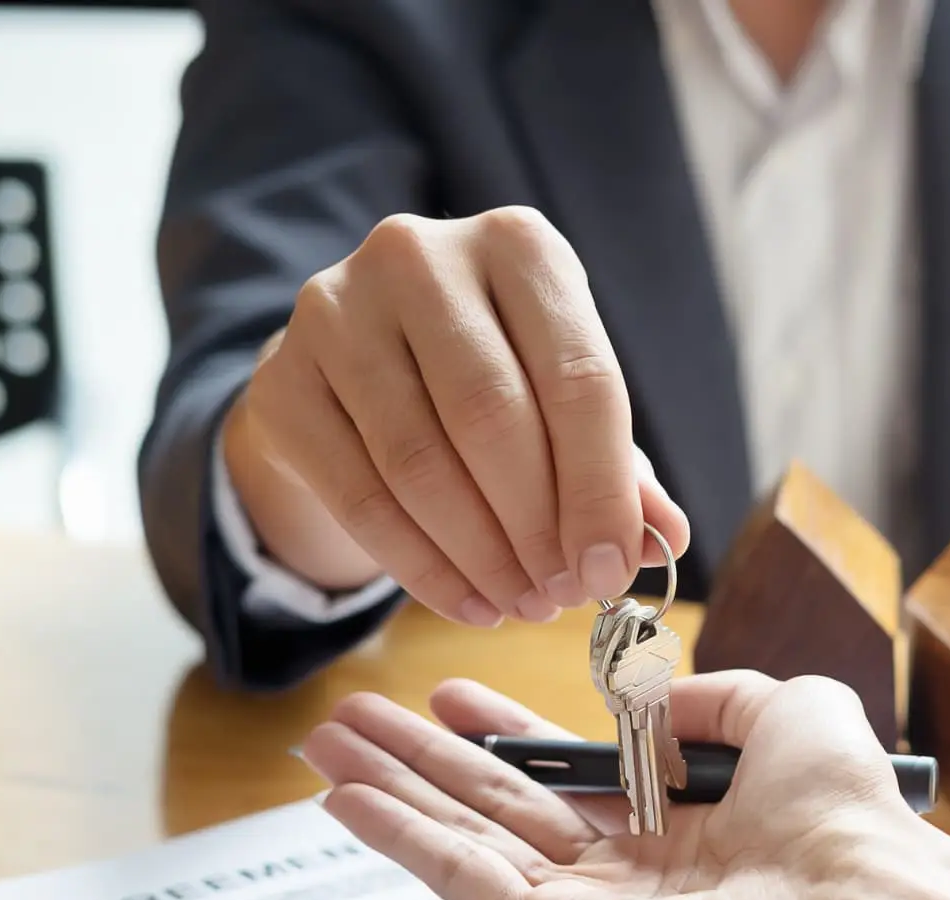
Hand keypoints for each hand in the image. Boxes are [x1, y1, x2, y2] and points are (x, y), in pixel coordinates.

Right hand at [224, 206, 689, 625]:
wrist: (358, 363)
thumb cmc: (492, 376)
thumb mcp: (564, 401)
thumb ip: (620, 466)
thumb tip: (666, 538)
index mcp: (519, 244)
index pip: (578, 378)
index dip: (600, 489)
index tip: (611, 570)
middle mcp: (421, 256)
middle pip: (492, 418)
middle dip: (538, 527)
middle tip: (561, 595)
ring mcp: (336, 310)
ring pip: (421, 463)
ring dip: (482, 556)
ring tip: (521, 604)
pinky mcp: (283, 378)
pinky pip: (361, 496)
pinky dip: (422, 566)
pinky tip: (467, 602)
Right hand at [299, 672, 924, 899]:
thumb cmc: (841, 814)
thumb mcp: (789, 710)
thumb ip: (716, 695)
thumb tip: (657, 698)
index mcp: (679, 824)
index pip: (569, 774)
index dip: (506, 730)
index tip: (450, 693)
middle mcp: (626, 873)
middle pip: (498, 803)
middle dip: (422, 759)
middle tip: (352, 719)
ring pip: (466, 837)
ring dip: (390, 790)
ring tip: (323, 745)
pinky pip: (464, 879)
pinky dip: (399, 837)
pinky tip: (346, 801)